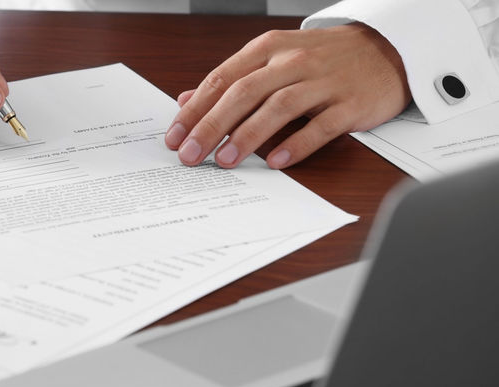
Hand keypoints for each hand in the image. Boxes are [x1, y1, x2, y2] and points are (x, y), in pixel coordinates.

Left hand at [165, 23, 409, 168]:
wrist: (387, 50)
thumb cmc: (322, 58)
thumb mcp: (272, 59)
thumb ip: (231, 80)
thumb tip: (187, 101)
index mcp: (268, 49)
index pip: (222, 79)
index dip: (195, 110)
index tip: (174, 137)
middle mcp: (293, 61)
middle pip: (243, 93)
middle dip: (211, 126)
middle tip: (190, 154)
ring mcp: (323, 81)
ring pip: (278, 107)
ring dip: (248, 136)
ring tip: (224, 161)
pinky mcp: (350, 103)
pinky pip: (320, 125)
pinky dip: (297, 144)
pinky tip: (277, 162)